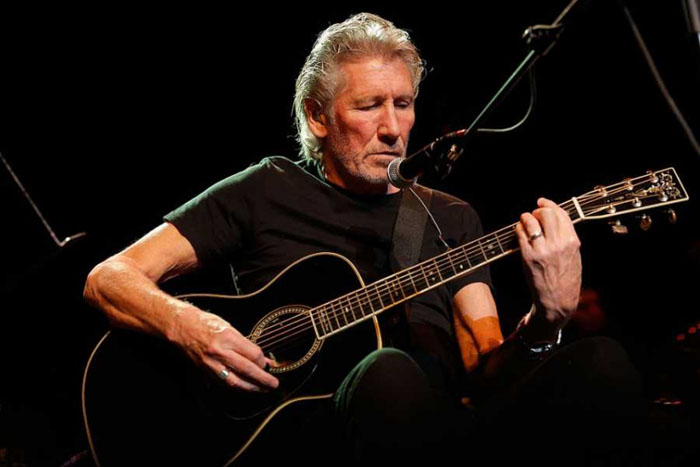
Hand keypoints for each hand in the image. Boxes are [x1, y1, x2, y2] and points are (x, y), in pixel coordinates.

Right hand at [171, 309, 278, 392]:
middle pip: (246, 370)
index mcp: (227, 337)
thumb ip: (245, 344)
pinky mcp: (204, 372)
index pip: (253, 354)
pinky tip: (244, 388)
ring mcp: (211, 364)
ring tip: (262, 390)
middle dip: (263, 380)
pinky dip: (236, 388)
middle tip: (273, 384)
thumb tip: (261, 358)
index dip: (263, 361)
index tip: (268, 363)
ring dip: (251, 388)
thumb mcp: (229, 327)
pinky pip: (223, 384)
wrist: (182, 327)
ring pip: (235, 382)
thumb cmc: (206, 324)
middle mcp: (219, 352)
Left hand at [514, 198, 581, 335]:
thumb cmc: (566, 280)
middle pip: (546, 213)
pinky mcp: (528, 257)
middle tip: (533, 214)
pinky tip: (519, 232)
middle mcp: (559, 244)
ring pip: (531, 220)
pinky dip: (518, 229)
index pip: (561, 214)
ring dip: (525, 218)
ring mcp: (543, 250)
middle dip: (537, 210)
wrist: (558, 301)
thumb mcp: (574, 256)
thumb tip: (554, 220)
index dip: (550, 204)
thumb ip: (566, 238)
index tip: (542, 202)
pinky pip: (520, 234)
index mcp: (572, 242)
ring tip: (524, 221)